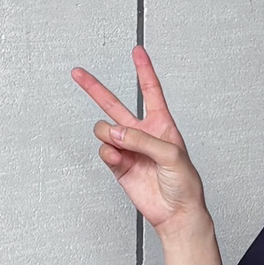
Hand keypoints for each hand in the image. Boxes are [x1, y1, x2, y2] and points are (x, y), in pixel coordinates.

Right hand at [69, 47, 207, 233]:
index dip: (143, 70)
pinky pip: (104, 151)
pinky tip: (117, 158)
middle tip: (78, 74)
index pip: (150, 91)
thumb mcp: (171, 155)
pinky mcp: (118, 166)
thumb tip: (116, 132)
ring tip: (120, 146)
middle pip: (114, 104)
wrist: (176, 212)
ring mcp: (128, 149)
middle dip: (95, 88)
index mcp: (162, 124)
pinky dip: (108, 153)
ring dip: (108, 135)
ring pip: (105, 130)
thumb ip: (142, 139)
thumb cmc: (185, 184)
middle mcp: (142, 134)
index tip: (137, 51)